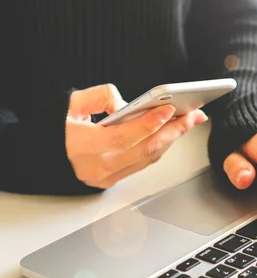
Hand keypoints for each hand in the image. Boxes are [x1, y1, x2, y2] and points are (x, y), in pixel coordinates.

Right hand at [66, 84, 207, 187]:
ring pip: (147, 159)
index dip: (148, 124)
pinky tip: (171, 133)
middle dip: (172, 132)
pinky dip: (159, 147)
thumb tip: (127, 105)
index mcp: (82, 148)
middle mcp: (97, 167)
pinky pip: (142, 164)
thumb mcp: (71, 103)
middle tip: (192, 115)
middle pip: (144, 151)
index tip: (168, 110)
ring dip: (171, 139)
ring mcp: (106, 177)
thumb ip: (100, 97)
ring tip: (188, 121)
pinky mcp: (112, 180)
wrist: (42, 156)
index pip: (123, 138)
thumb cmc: (55, 128)